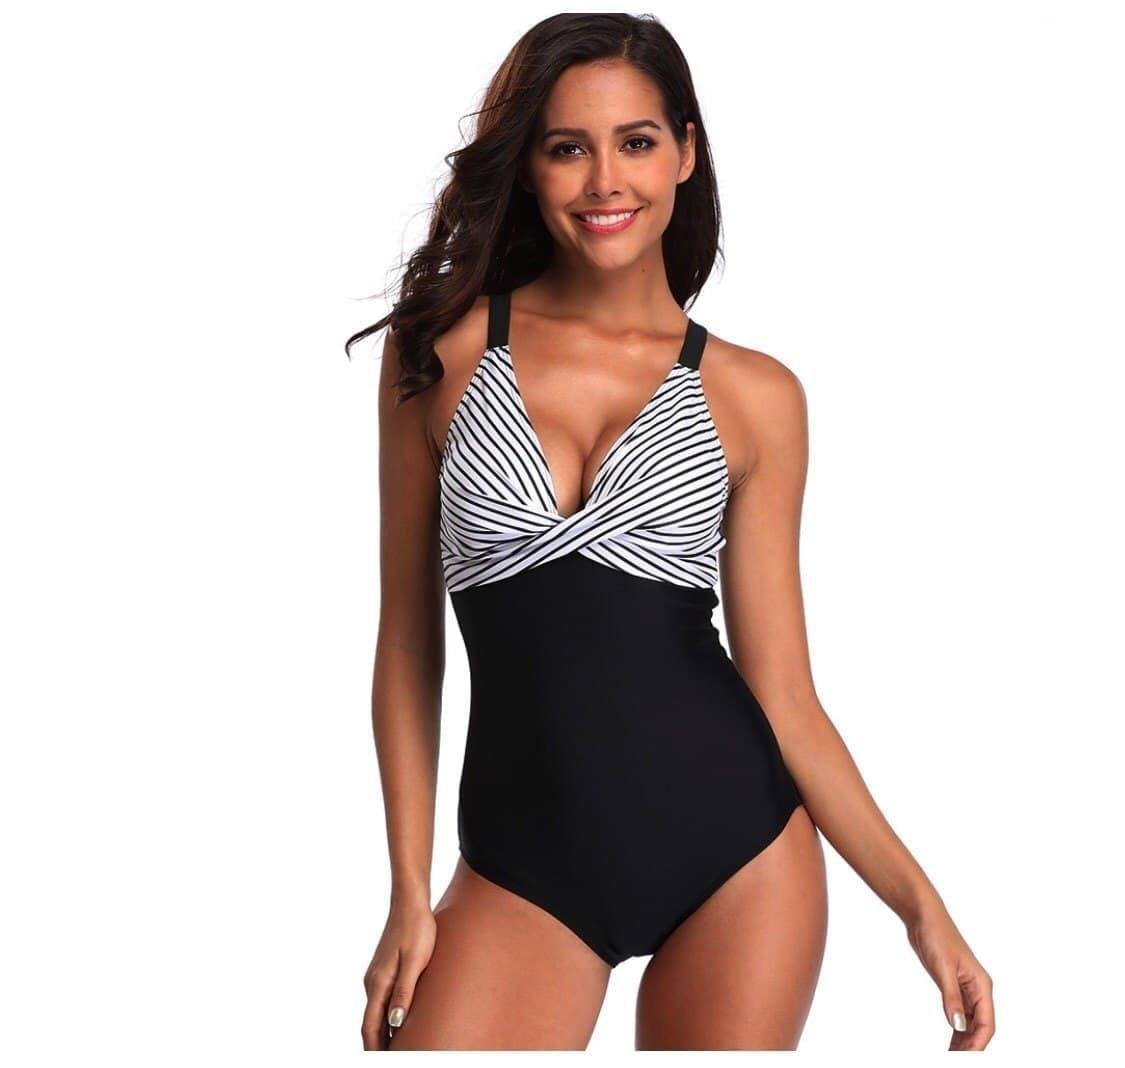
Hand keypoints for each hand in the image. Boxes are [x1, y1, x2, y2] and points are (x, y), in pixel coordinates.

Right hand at [361, 896, 436, 1049]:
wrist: (410, 901)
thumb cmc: (417, 928)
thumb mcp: (416, 961)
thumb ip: (404, 992)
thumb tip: (394, 1024)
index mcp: (378, 983)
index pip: (370, 1027)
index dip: (376, 1050)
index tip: (387, 1063)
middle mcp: (372, 982)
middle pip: (370, 1024)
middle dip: (378, 1046)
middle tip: (395, 1059)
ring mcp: (376, 976)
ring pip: (374, 1014)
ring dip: (382, 1034)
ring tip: (397, 1050)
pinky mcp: (384, 970)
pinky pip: (380, 1002)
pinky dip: (385, 1019)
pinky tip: (398, 1024)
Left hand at [905, 904, 994, 1049]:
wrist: (923, 917)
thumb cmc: (936, 935)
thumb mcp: (942, 969)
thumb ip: (951, 998)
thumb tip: (958, 1026)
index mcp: (981, 985)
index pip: (986, 1024)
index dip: (978, 1043)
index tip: (967, 1058)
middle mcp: (977, 989)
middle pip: (980, 1027)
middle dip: (972, 1046)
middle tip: (956, 1059)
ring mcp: (964, 988)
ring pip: (970, 1023)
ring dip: (964, 1040)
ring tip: (954, 1056)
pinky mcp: (952, 986)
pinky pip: (959, 1014)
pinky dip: (956, 1029)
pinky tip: (952, 1042)